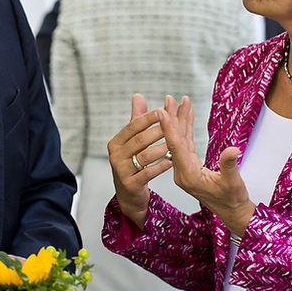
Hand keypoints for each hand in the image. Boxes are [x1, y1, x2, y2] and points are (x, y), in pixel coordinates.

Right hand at [107, 94, 173, 228]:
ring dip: (162, 148)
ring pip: (144, 156)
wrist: (129, 194)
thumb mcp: (132, 142)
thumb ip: (136, 119)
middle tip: (174, 123)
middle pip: (139, 140)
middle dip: (157, 131)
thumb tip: (138, 95)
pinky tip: (172, 160)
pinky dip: (160, 166)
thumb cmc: (132, 163)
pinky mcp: (130, 184)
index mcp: (115, 143)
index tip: (163, 109)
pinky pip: (147, 173)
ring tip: (176, 142)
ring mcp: (121, 171)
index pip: (132, 126)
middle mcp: (115, 156)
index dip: (148, 118)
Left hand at [158, 95, 255, 234]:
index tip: (161, 112)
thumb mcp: (233, 183)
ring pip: (180, 140)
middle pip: (174, 141)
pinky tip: (187, 114)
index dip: (169, 129)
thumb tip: (232, 149)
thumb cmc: (234, 200)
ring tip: (178, 100)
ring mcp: (186, 168)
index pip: (175, 149)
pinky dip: (187, 128)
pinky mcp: (191, 166)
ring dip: (179, 120)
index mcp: (188, 176)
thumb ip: (229, 166)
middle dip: (172, 118)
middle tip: (168, 98)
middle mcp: (182, 171)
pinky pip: (186, 143)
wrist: (233, 213)